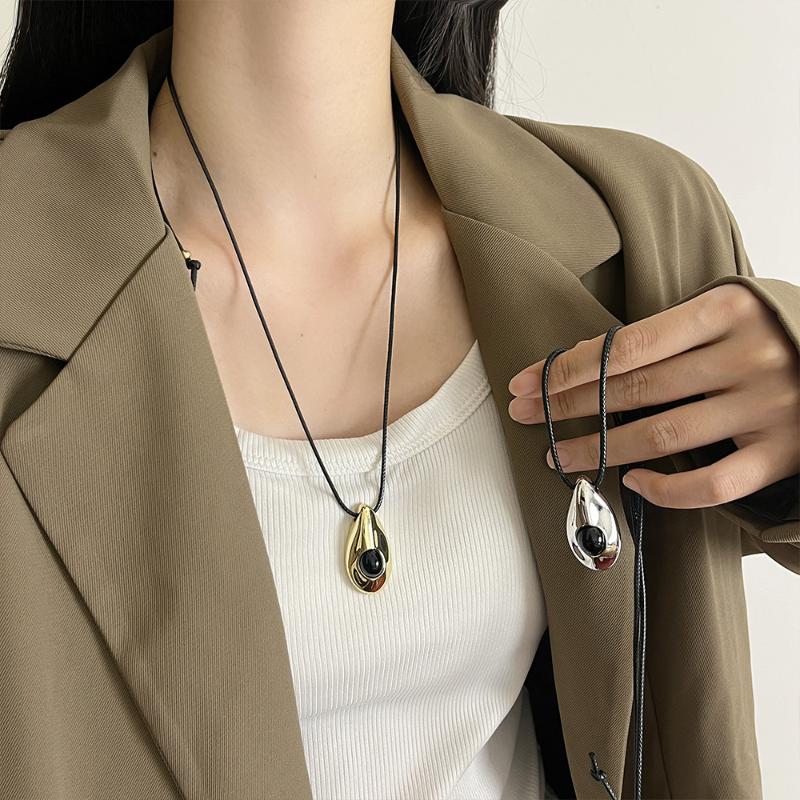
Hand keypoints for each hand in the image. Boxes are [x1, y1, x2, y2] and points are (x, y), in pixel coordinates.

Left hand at [507, 283, 799, 508]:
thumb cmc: (773, 332)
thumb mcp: (729, 311)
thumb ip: (673, 331)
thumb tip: (591, 361)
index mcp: (726, 312)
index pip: (626, 345)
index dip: (568, 368)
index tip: (527, 383)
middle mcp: (747, 358)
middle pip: (635, 391)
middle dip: (568, 406)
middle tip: (525, 416)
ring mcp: (768, 409)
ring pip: (663, 438)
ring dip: (599, 449)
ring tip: (558, 454)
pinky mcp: (784, 453)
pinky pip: (713, 484)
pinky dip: (666, 490)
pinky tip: (632, 482)